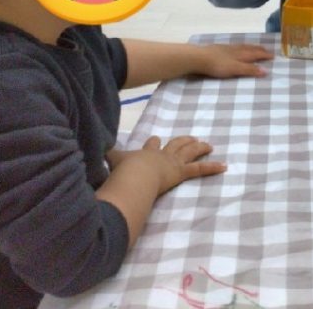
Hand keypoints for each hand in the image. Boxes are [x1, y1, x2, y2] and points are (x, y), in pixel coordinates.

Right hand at [107, 135, 223, 195]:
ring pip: (189, 151)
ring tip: (208, 145)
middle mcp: (161, 154)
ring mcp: (172, 162)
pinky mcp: (180, 172)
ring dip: (199, 147)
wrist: (134, 175)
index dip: (154, 142)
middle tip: (191, 138)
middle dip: (183, 141)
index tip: (156, 138)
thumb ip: (102, 157)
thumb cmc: (122, 172)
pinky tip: (224, 166)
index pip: (152, 144)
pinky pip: (200, 169)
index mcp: (145, 152)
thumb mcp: (110, 162)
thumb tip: (88, 153)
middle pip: (175, 144)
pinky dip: (213, 167)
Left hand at [187, 43, 272, 78]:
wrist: (199, 57)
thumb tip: (266, 70)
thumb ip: (250, 70)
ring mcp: (227, 48)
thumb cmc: (218, 65)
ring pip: (242, 46)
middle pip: (250, 48)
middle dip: (259, 50)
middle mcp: (236, 49)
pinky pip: (235, 46)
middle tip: (266, 50)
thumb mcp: (235, 69)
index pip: (256, 54)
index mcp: (241, 54)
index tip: (273, 56)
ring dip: (250, 47)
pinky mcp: (219, 49)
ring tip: (254, 47)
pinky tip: (236, 49)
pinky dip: (241, 47)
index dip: (264, 55)